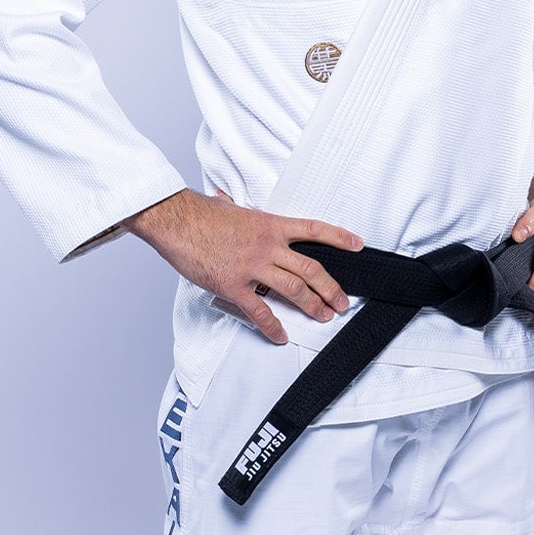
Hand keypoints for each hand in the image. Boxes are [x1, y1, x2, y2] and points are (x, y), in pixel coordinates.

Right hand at [127, 188, 362, 344]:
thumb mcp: (227, 206)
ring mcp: (252, 267)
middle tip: (341, 302)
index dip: (339, 238)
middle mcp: (268, 246)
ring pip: (293, 290)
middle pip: (310, 269)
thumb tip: (226, 199)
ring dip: (313, 306)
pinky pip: (260, 311)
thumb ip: (236, 209)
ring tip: (324, 317)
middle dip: (331, 288)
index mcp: (270, 224)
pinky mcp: (234, 285)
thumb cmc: (199, 213)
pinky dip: (273, 326)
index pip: (314, 229)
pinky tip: (281, 335)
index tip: (357, 245)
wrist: (176, 220)